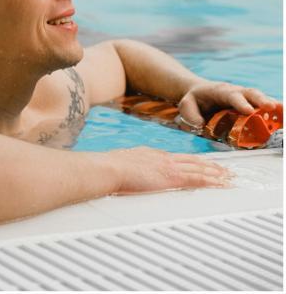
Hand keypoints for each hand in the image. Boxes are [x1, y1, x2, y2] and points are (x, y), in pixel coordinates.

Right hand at [106, 146, 232, 193]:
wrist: (111, 168)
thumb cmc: (111, 169)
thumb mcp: (123, 165)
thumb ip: (130, 169)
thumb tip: (126, 174)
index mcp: (153, 155)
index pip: (179, 158)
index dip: (193, 162)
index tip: (202, 164)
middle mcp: (165, 158)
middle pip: (193, 161)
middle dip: (210, 166)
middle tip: (225, 169)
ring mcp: (170, 166)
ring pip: (200, 168)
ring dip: (216, 173)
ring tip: (229, 177)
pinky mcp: (172, 177)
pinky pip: (198, 179)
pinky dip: (212, 181)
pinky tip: (221, 184)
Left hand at [178, 79, 278, 130]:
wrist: (199, 92)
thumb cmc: (194, 99)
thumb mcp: (186, 105)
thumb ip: (190, 114)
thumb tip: (200, 124)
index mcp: (220, 91)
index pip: (231, 95)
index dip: (240, 102)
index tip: (249, 111)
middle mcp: (235, 92)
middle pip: (250, 93)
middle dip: (260, 100)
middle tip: (270, 107)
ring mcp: (243, 98)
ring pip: (259, 99)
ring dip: (272, 105)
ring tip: (282, 113)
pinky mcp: (249, 104)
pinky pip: (262, 107)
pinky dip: (274, 111)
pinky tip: (282, 117)